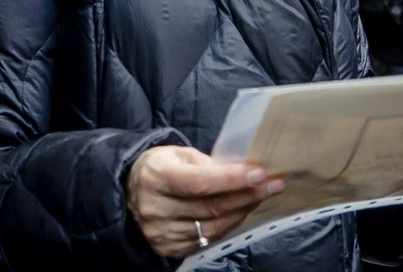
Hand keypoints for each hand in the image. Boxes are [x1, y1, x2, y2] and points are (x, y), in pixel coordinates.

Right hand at [125, 145, 283, 258]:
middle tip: (273, 184)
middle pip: (210, 206)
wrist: (129, 193)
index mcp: (156, 177)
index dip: (231, 179)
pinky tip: (240, 211)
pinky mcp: (168, 248)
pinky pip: (207, 239)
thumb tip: (242, 171)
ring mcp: (161, 232)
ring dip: (242, 210)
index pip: (199, 182)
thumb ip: (206, 163)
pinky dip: (228, 225)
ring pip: (213, 226)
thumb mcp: (177, 154)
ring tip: (261, 196)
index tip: (259, 173)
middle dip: (247, 194)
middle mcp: (155, 208)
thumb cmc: (159, 168)